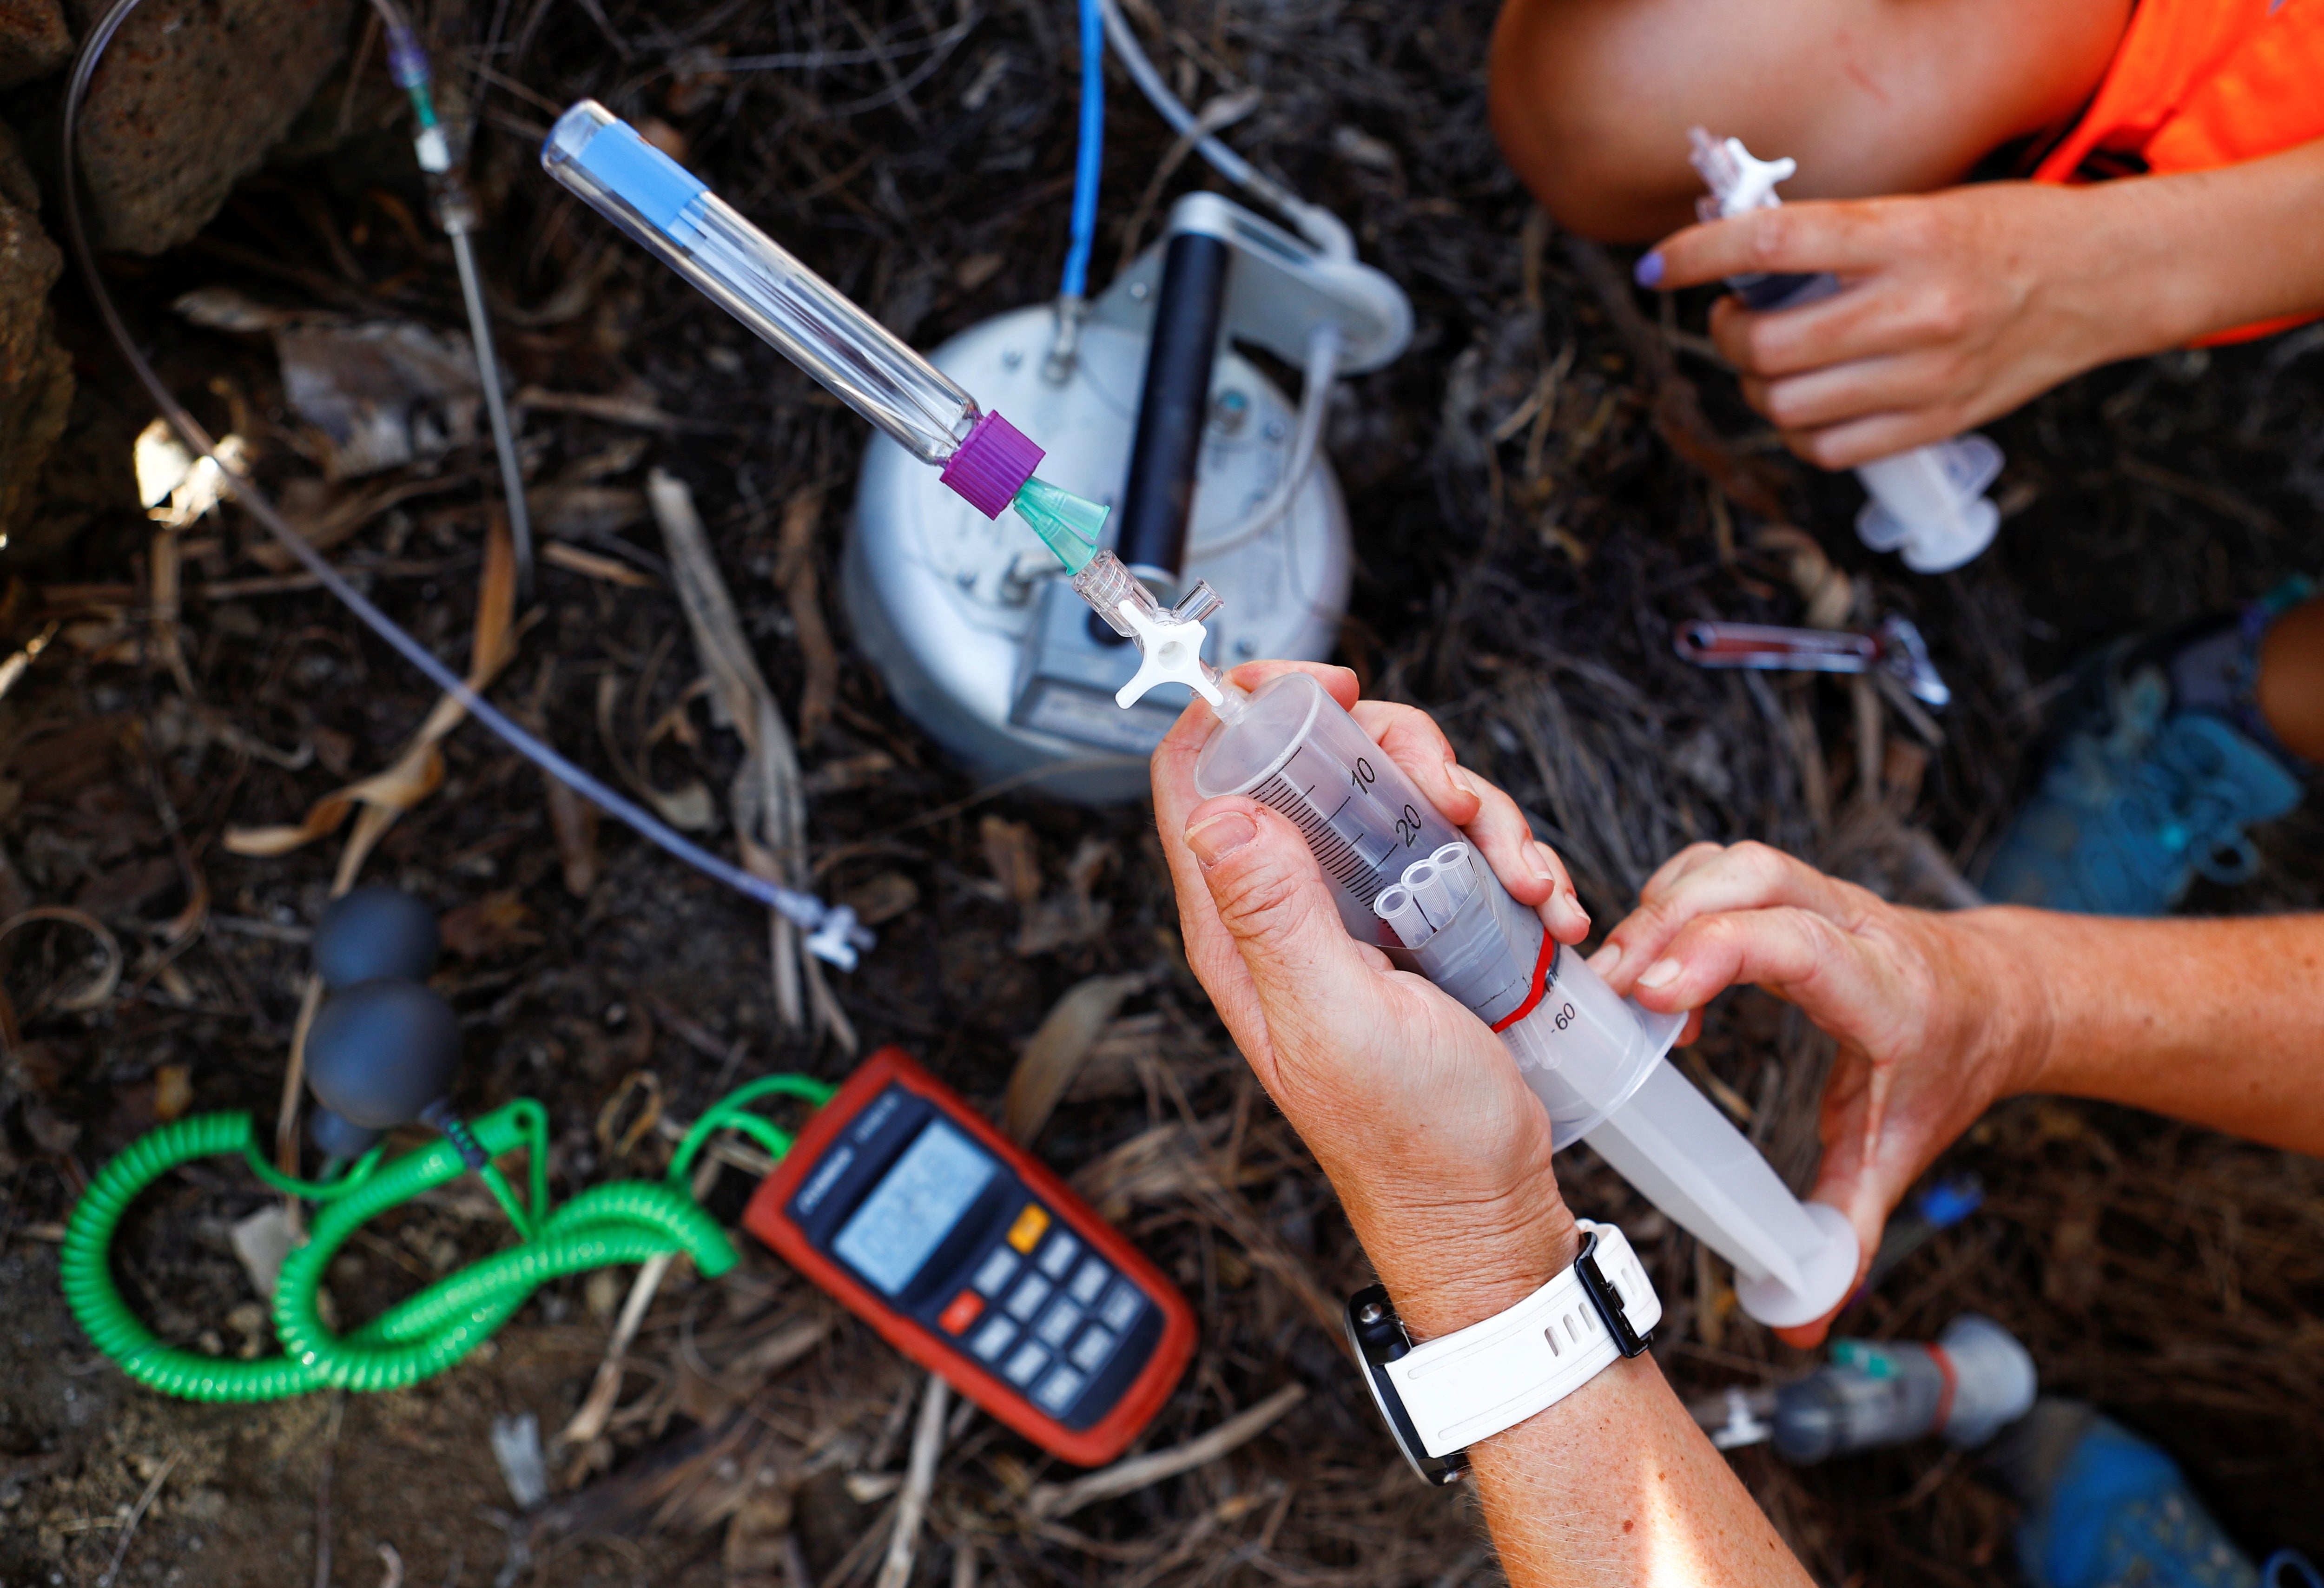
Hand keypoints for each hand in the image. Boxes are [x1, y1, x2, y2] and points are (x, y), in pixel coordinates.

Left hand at [1152, 662, 1594, 1338]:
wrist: (1486, 1204)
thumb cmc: (1411, 1137)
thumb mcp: (1337, 1018)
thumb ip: (1276, 913)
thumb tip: (1216, 808)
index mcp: (1242, 925)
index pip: (1202, 774)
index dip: (1248, 707)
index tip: (1328, 689)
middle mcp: (1293, 905)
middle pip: (1320, 761)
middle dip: (1400, 753)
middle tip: (1456, 797)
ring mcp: (1363, 912)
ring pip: (1399, 795)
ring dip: (1478, 813)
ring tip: (1525, 877)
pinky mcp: (1425, 924)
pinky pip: (1459, 848)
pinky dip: (1511, 858)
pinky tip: (1545, 909)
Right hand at [1589, 842, 2045, 1344]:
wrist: (2000, 995)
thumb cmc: (1945, 1069)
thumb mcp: (1899, 1151)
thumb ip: (1847, 1229)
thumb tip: (1801, 1317)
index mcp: (1884, 989)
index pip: (1795, 946)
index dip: (1716, 957)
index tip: (1650, 995)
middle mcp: (1854, 924)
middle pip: (1753, 879)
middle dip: (1667, 924)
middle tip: (1607, 988)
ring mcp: (1822, 894)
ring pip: (1731, 863)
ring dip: (1663, 909)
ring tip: (1616, 980)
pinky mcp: (1791, 886)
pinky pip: (1719, 867)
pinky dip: (1673, 900)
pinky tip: (1653, 963)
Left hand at [1642, 180, 2162, 467]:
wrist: (2104, 279)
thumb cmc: (2002, 235)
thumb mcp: (1919, 211)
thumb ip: (1836, 240)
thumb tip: (1736, 266)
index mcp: (1904, 236)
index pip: (1772, 243)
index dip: (1699, 256)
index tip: (1658, 266)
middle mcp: (1915, 308)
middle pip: (1766, 346)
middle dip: (1727, 336)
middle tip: (1734, 320)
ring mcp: (1929, 373)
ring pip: (1786, 407)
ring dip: (1756, 388)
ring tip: (1770, 362)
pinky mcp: (1939, 422)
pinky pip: (1829, 451)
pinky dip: (1799, 433)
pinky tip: (1807, 404)